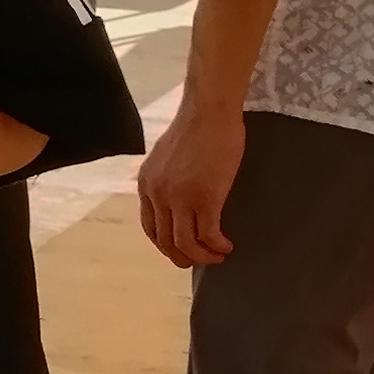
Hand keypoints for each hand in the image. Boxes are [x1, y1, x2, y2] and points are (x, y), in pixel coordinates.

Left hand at [138, 99, 247, 267]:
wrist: (209, 112)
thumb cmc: (195, 129)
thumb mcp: (166, 157)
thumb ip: (165, 178)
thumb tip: (175, 195)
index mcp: (146, 185)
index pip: (150, 227)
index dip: (165, 244)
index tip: (182, 250)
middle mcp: (157, 194)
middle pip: (165, 241)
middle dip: (183, 257)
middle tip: (201, 261)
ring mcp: (180, 198)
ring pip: (185, 243)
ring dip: (202, 256)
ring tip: (218, 256)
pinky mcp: (205, 197)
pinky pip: (208, 234)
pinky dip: (217, 245)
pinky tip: (227, 246)